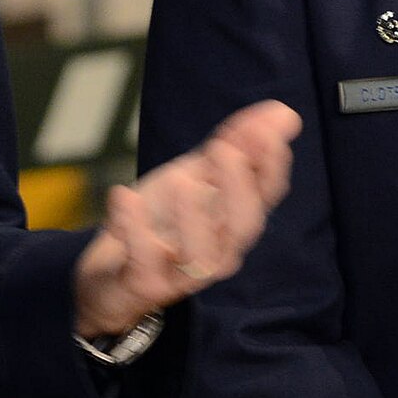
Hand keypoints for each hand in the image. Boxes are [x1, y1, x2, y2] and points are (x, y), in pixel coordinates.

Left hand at [72, 98, 300, 338]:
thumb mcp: (197, 174)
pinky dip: (134, 229)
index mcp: (235, 218)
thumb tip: (284, 113)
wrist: (113, 270)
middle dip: (238, 186)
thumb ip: (238, 144)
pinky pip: (144, 264)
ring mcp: (182, 273)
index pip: (268, 194)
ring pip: (201, 257)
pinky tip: (123, 194)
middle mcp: (218, 249)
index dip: (271, 163)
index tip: (266, 130)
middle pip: (244, 225)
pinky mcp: (144, 284)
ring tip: (180, 181)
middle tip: (223, 148)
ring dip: (193, 216)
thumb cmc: (164, 219)